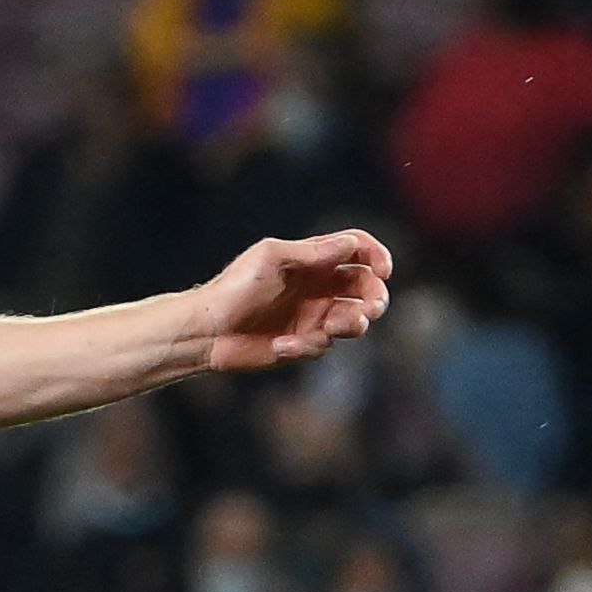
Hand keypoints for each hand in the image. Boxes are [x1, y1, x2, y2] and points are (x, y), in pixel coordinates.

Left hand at [190, 230, 393, 371]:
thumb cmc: (235, 287)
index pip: (358, 250)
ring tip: (326, 327)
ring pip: (354, 321)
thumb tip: (351, 244)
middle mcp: (319, 286)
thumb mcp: (272, 258)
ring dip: (348, 324)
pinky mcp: (304, 343)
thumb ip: (312, 252)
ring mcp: (314, 316)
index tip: (383, 270)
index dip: (377, 256)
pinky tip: (280, 344)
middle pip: (366, 288)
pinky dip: (306, 346)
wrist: (208, 331)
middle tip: (368, 310)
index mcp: (313, 259)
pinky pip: (323, 347)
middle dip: (375, 299)